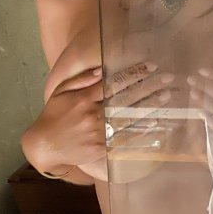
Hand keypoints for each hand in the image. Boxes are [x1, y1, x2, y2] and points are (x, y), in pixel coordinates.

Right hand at [22, 62, 173, 174]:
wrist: (44, 146)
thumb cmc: (53, 116)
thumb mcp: (61, 92)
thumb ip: (80, 79)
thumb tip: (101, 68)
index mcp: (84, 98)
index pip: (114, 83)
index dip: (134, 74)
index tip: (151, 66)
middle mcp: (93, 113)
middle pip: (126, 98)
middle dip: (148, 87)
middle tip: (168, 78)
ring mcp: (98, 131)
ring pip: (128, 117)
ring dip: (149, 106)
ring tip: (167, 96)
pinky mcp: (101, 146)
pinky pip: (124, 138)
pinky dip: (140, 130)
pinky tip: (155, 123)